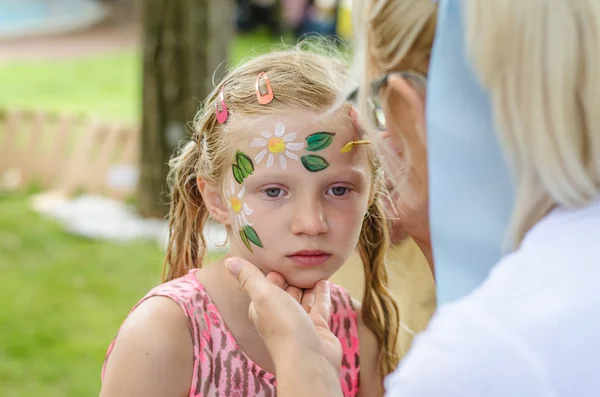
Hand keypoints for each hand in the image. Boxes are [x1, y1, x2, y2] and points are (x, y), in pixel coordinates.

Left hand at [224, 257, 342, 370]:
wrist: (309, 360)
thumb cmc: (283, 326)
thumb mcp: (263, 294)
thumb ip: (249, 277)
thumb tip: (228, 261)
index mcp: (262, 310)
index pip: (263, 287)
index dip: (269, 274)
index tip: (277, 257)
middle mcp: (279, 317)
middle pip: (284, 293)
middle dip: (289, 278)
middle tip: (298, 260)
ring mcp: (299, 323)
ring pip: (302, 299)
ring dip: (306, 285)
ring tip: (312, 268)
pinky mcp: (317, 328)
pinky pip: (319, 306)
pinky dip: (321, 293)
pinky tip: (324, 281)